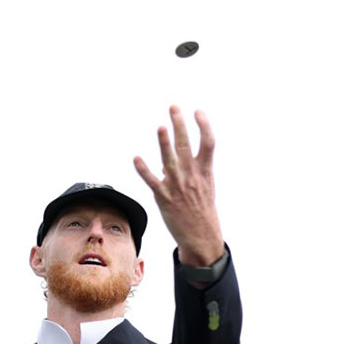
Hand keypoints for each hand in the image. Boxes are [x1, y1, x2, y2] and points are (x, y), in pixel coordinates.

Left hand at [134, 106, 224, 266]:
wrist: (201, 236)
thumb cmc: (202, 210)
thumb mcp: (203, 187)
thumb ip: (188, 171)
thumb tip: (166, 161)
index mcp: (205, 172)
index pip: (208, 143)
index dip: (204, 125)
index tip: (197, 111)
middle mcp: (191, 176)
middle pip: (185, 144)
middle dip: (179, 124)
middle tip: (173, 107)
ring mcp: (177, 186)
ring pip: (169, 159)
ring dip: (164, 142)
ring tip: (160, 126)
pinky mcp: (164, 197)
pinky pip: (152, 180)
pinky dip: (143, 169)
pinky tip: (136, 158)